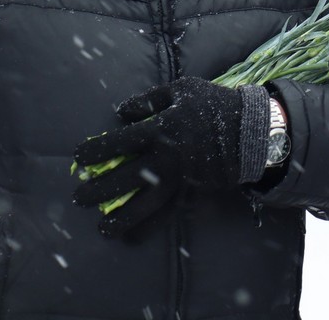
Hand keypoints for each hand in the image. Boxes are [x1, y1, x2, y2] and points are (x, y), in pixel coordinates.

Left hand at [72, 76, 269, 236]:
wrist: (249, 128)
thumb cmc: (214, 103)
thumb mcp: (182, 89)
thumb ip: (149, 100)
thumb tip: (122, 113)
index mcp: (160, 128)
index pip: (119, 142)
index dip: (96, 151)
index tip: (79, 158)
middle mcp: (165, 156)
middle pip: (125, 176)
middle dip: (99, 189)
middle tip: (79, 198)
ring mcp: (179, 177)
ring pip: (144, 202)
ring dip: (121, 217)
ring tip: (102, 229)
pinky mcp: (192, 190)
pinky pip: (167, 213)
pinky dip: (149, 227)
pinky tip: (132, 237)